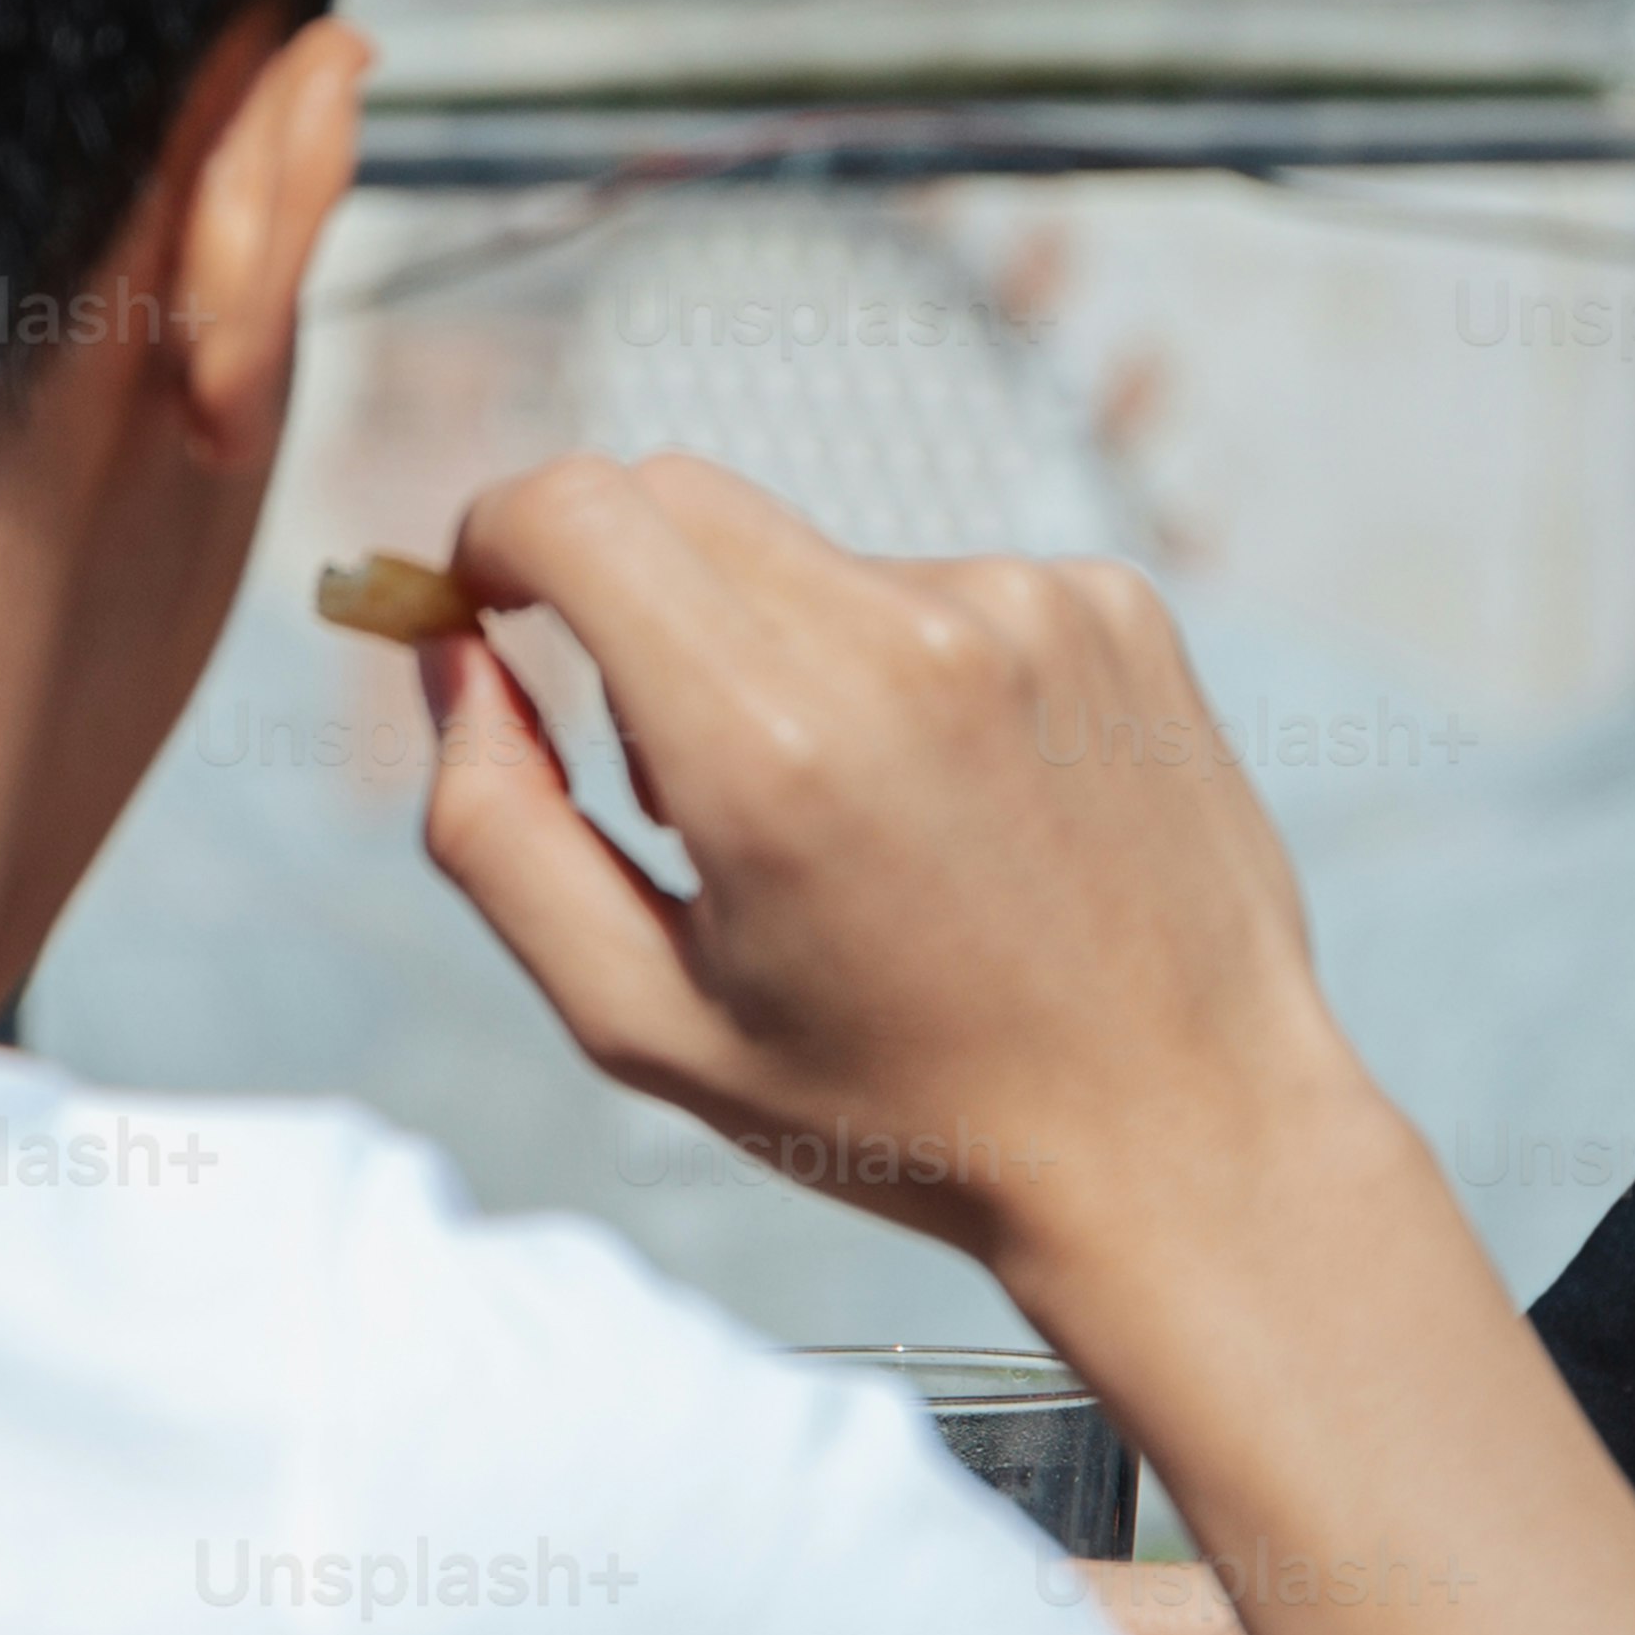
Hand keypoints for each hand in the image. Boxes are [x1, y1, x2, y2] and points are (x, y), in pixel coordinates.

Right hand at [404, 452, 1380, 1294]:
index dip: (493, 537)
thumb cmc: (895, 1104)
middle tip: (674, 771)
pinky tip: (973, 812)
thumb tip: (450, 658)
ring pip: (811, 556)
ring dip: (787, 653)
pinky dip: (913, 669)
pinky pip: (941, 583)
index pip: (572, 510)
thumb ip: (497, 829)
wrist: (1184, 1137)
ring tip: (868, 834)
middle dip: (621, 595)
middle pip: (675, 497)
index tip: (488, 600)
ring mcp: (1027, 606)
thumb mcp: (645, 1021)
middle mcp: (902, 641)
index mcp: (767, 748)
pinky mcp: (1113, 603)